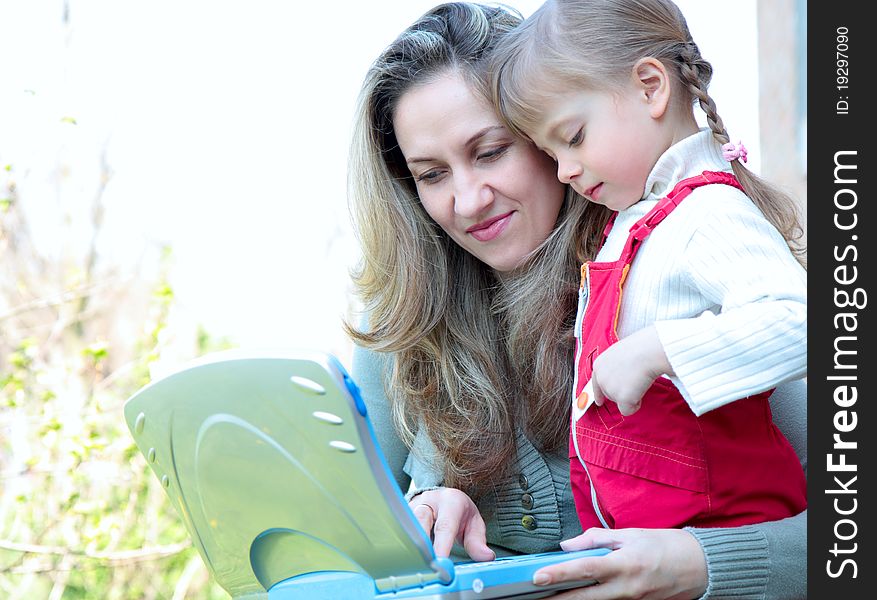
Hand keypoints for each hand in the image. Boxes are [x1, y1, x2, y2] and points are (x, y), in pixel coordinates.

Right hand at [409, 487, 494, 561]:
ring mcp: (411, 508)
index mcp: (449, 501)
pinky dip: (403, 546)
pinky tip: (408, 559)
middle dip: (421, 546)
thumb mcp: (474, 522)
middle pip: (420, 523)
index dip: (441, 545)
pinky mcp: (401, 516)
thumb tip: (486, 557)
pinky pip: (399, 531)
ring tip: (416, 565)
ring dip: (410, 546)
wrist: (442, 496)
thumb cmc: (458, 511)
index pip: (445, 525)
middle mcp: (428, 501)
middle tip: (426, 566)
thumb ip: (478, 540)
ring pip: (405, 526)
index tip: (441, 562)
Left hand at [532, 527, 706, 599]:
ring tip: (550, 594)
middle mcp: (627, 588)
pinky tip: (576, 594)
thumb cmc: (666, 546)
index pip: (585, 569)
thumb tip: (567, 545)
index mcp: (625, 564)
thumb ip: (596, 539)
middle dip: (557, 597)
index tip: (538, 577)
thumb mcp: (631, 534)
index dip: (560, 574)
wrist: (699, 567)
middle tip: (533, 594)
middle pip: (584, 598)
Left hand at [592, 326, 672, 415]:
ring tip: (639, 380)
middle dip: (621, 392)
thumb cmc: (641, 348)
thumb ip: (616, 367)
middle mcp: (601, 378)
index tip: (599, 402)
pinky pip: (627, 410)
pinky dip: (636, 405)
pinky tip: (641, 391)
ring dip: (631, 396)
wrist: (648, 352)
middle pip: (609, 395)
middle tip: (634, 380)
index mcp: (600, 364)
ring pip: (619, 402)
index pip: (596, 383)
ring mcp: (610, 389)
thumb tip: (623, 376)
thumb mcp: (621, 354)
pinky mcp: (621, 398)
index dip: (598, 394)